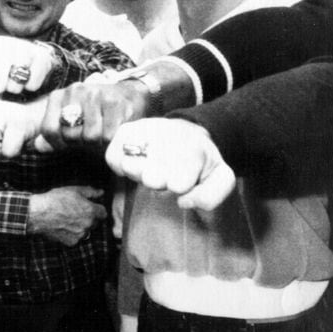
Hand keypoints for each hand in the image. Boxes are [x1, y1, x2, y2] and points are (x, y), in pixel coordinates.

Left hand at [0, 36, 57, 96]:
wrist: (26, 54)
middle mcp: (6, 43)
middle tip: (2, 81)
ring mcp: (25, 48)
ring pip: (16, 84)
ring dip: (15, 88)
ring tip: (14, 79)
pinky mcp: (42, 57)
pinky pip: (33, 85)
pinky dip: (30, 87)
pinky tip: (27, 78)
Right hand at [27, 186, 106, 245]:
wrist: (38, 213)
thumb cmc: (55, 199)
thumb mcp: (73, 190)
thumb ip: (90, 192)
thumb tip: (101, 192)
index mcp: (91, 211)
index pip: (103, 213)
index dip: (96, 209)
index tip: (88, 207)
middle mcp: (88, 225)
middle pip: (95, 222)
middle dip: (89, 218)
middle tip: (76, 212)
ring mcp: (80, 235)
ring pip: (86, 231)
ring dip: (81, 226)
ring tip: (68, 219)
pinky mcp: (72, 242)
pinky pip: (76, 238)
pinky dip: (72, 234)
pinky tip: (63, 226)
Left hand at [35, 80, 145, 151]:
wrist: (128, 95)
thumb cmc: (94, 112)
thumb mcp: (70, 120)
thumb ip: (53, 133)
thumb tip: (38, 147)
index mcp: (59, 96)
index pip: (49, 129)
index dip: (58, 144)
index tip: (68, 144)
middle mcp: (75, 91)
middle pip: (70, 135)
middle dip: (80, 142)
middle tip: (89, 134)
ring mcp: (96, 95)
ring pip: (90, 137)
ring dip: (98, 141)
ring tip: (102, 131)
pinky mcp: (116, 103)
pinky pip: (108, 135)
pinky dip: (111, 139)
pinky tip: (113, 128)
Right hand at [105, 118, 235, 210]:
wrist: (187, 132)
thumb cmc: (200, 161)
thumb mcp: (220, 177)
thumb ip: (210, 196)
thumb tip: (182, 201)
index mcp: (195, 150)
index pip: (179, 181)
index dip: (178, 186)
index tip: (180, 183)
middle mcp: (168, 135)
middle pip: (151, 177)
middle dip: (157, 181)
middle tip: (162, 176)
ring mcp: (144, 130)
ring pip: (130, 166)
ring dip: (139, 173)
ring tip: (150, 168)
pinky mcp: (126, 130)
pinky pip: (113, 157)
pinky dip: (121, 166)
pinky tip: (136, 163)